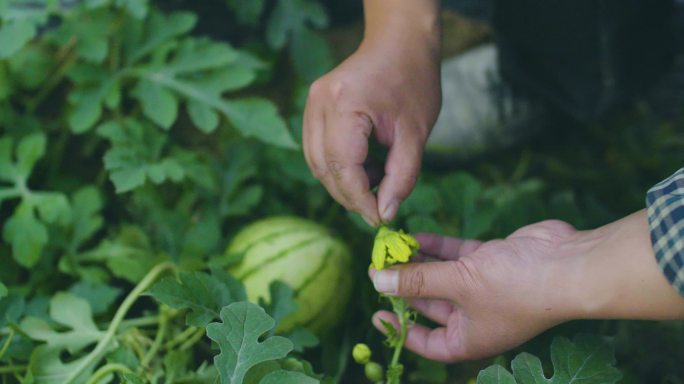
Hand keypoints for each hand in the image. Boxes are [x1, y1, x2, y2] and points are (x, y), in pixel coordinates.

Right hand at [302, 0, 440, 225]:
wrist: (399, 42)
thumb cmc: (413, 81)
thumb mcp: (415, 133)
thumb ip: (402, 177)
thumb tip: (386, 213)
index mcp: (344, 105)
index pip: (344, 168)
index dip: (360, 200)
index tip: (380, 220)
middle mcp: (319, 103)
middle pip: (325, 169)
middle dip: (350, 196)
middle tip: (380, 209)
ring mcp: (311, 103)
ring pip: (317, 163)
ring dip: (343, 184)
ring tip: (379, 182)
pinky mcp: (313, 107)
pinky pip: (317, 150)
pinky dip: (338, 167)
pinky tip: (366, 167)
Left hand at [369, 212, 683, 361]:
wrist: (570, 263)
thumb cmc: (517, 287)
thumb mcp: (459, 285)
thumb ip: (418, 281)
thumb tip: (378, 282)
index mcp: (470, 338)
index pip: (428, 343)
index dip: (402, 331)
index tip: (378, 314)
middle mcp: (476, 316)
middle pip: (431, 304)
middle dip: (405, 286)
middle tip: (380, 268)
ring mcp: (484, 288)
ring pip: (442, 276)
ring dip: (419, 263)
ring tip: (392, 247)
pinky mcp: (492, 261)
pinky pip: (457, 256)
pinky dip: (438, 247)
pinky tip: (417, 234)